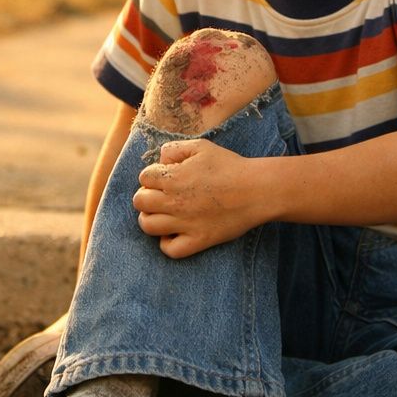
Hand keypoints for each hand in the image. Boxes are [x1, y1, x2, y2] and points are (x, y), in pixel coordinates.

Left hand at [132, 139, 263, 258]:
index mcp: (173, 177)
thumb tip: (160, 160)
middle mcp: (174, 201)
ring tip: (164, 215)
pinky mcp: (198, 240)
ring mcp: (184, 223)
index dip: (153, 177)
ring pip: (147, 226)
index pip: (144, 177)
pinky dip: (167, 244)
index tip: (165, 178)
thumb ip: (174, 149)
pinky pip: (170, 250)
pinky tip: (175, 234)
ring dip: (151, 219)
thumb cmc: (230, 166)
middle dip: (146, 197)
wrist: (256, 190)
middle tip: (162, 197)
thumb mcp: (201, 146)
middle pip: (140, 201)